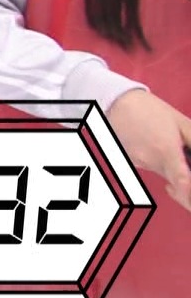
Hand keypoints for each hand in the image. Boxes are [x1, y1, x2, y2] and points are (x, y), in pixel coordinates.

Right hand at [106, 90, 190, 211]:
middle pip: (177, 182)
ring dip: (173, 166)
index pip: (184, 183)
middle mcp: (151, 162)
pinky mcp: (132, 164)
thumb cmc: (148, 109)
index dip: (189, 194)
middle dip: (187, 180)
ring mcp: (139, 165)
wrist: (115, 103)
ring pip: (165, 174)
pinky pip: (152, 168)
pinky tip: (156, 145)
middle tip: (185, 159)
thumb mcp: (180, 122)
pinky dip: (159, 162)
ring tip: (169, 145)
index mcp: (166, 151)